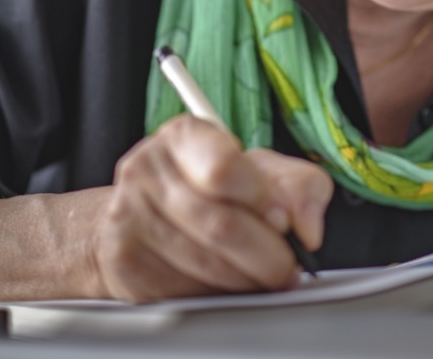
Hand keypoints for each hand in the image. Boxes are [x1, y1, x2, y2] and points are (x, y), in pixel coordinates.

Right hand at [92, 115, 332, 301]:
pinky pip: (185, 291)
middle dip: (267, 256)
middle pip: (220, 225)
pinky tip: (224, 282)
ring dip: (247, 280)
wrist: (139, 215)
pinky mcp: (124, 260)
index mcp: (185, 136)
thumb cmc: (209, 188)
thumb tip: (308, 227)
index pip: (223, 169)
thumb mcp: (261, 171)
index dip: (264, 201)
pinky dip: (217, 295)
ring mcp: (128, 215)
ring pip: (205, 265)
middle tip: (285, 265)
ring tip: (259, 275)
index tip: (284, 220)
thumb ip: (299, 186)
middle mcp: (148, 169)